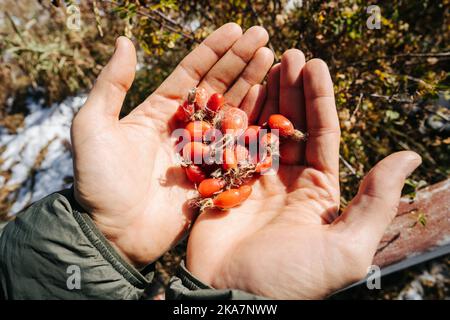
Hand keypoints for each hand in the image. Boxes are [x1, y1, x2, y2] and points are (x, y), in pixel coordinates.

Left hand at [71, 24, 273, 266]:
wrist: (113, 233)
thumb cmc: (99, 181)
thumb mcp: (93, 127)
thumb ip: (111, 85)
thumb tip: (125, 41)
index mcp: (160, 111)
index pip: (192, 72)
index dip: (214, 50)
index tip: (236, 29)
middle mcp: (186, 127)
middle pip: (219, 87)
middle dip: (241, 61)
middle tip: (264, 37)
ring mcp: (203, 151)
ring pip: (233, 112)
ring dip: (253, 86)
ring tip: (273, 60)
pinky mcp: (215, 175)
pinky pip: (239, 147)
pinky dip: (255, 126)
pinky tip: (273, 105)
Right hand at [186, 50, 421, 298]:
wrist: (232, 298)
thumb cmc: (291, 280)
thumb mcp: (347, 249)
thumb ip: (377, 203)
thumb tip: (410, 157)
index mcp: (319, 192)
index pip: (322, 135)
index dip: (320, 99)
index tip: (315, 65)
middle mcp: (288, 182)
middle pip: (292, 125)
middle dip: (292, 90)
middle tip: (289, 54)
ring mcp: (255, 180)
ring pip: (263, 129)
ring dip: (265, 97)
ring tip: (267, 64)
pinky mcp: (226, 182)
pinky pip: (233, 144)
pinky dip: (236, 118)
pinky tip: (239, 94)